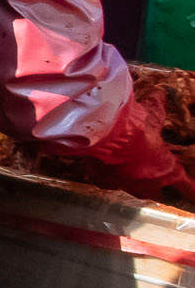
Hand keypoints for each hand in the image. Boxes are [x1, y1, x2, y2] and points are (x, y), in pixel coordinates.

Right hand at [78, 98, 194, 203]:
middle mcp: (147, 183)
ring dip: (131, 179)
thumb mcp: (152, 115)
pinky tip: (101, 164)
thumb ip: (157, 107)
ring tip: (126, 169)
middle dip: (155, 185)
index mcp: (166, 170)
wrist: (103, 132)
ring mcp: (123, 183)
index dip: (191, 190)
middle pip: (155, 192)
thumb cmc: (136, 126)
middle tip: (153, 175)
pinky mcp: (101, 179)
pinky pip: (106, 180)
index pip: (186, 187)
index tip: (194, 196)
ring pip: (130, 187)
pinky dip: (105, 173)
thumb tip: (162, 91)